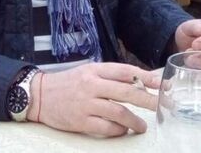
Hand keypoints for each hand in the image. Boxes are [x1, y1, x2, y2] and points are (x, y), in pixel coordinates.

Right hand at [27, 63, 159, 137]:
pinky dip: (118, 130)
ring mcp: (86, 104)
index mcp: (94, 70)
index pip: (124, 71)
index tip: (160, 83)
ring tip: (142, 126)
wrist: (40, 95)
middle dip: (147, 100)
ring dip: (134, 121)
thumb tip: (137, 82)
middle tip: (160, 106)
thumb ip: (109, 77)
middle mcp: (91, 85)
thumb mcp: (87, 72)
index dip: (144, 77)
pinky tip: (123, 130)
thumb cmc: (68, 83)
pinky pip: (106, 128)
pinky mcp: (80, 121)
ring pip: (119, 112)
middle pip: (126, 92)